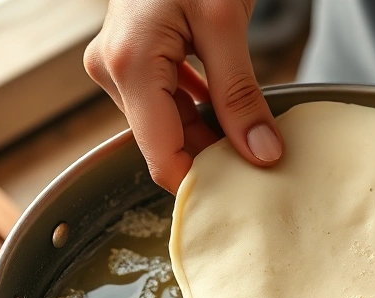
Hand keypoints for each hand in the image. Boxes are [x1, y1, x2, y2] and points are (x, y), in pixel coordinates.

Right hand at [84, 0, 281, 191]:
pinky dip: (198, 113)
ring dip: (208, 135)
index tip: (243, 197)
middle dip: (211, 158)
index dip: (201, 183)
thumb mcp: (225, 23)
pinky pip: (164, 102)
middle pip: (164, 142)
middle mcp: (112, 70)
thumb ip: (241, 95)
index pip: (161, 156)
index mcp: (129, 65)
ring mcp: (116, 65)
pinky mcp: (128, 59)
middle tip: (260, 168)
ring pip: (166, 124)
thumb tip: (262, 154)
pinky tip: (230, 116)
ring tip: (252, 142)